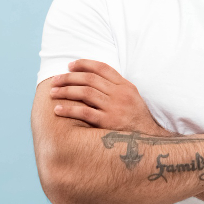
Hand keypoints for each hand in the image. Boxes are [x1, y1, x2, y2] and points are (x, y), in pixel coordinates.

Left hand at [50, 60, 168, 135]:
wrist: (150, 140)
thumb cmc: (137, 119)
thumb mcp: (132, 97)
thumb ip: (116, 87)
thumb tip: (93, 78)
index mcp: (126, 86)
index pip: (102, 68)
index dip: (84, 64)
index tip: (70, 65)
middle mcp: (120, 94)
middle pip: (90, 79)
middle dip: (69, 77)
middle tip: (55, 80)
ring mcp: (115, 108)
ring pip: (85, 93)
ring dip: (66, 91)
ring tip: (53, 92)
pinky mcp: (109, 122)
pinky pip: (85, 112)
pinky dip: (70, 110)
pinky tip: (58, 109)